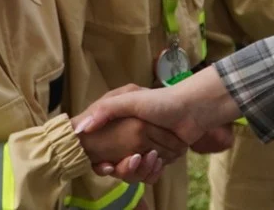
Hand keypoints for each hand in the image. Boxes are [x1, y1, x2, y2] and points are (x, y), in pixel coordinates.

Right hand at [78, 69, 240, 181]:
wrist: (194, 110)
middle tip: (134, 160)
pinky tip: (159, 162)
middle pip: (117, 164)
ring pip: (133, 172)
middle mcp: (129, 137)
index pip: (101, 149)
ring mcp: (144, 148)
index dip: (100, 161)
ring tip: (152, 158)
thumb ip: (105, 111)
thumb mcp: (129, 99)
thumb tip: (80, 129)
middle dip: (125, 167)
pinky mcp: (158, 157)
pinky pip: (149, 174)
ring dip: (142, 170)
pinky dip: (153, 172)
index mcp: (119, 123)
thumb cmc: (161, 101)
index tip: (105, 165)